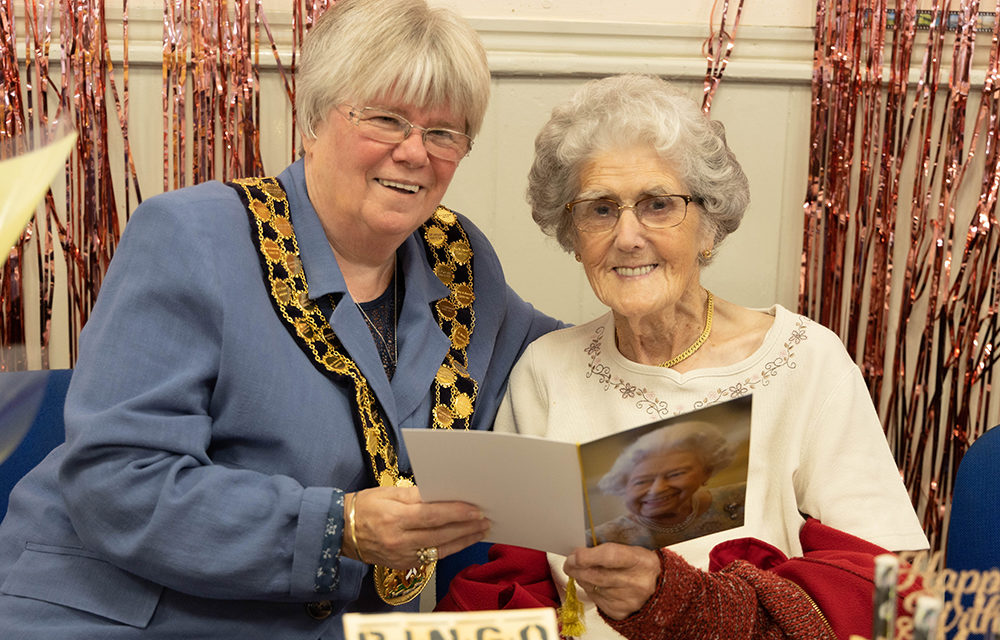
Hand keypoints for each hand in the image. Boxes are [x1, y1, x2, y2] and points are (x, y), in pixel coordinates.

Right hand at [344, 486, 488, 569]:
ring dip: (464, 540)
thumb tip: (441, 494)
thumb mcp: (388, 492)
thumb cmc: (364, 506)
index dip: (457, 513)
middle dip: (467, 527)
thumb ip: (416, 495)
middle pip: (440, 534)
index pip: (432, 515)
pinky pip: (431, 557)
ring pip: (440, 549)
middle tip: (486, 520)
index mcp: (395, 518)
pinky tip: (461, 541)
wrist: (340, 531)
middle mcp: (399, 540)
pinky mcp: (402, 564)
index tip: (476, 509)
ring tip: (480, 531)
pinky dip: (449, 548)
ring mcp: (401, 555)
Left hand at [563, 543, 660, 619]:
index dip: (587, 556)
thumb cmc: (642, 565)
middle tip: (570, 562)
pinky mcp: (620, 612)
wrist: (660, 589)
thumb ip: (608, 548)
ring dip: (583, 578)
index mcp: (641, 561)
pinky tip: (597, 584)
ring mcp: (628, 600)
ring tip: (585, 570)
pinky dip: (591, 590)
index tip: (575, 554)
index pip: (609, 557)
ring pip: (591, 587)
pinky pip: (595, 599)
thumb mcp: (632, 549)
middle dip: (576, 567)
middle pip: (596, 575)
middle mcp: (636, 583)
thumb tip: (580, 550)